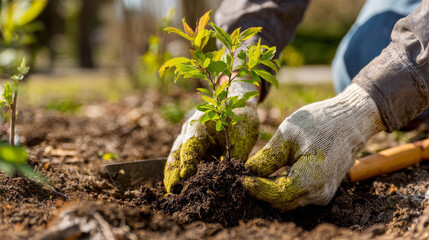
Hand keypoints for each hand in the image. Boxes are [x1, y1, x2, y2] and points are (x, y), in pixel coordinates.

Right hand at [164, 82, 259, 192]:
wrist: (240, 104)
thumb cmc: (241, 120)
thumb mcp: (243, 139)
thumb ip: (235, 159)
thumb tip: (232, 181)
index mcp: (201, 125)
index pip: (191, 147)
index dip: (188, 162)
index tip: (186, 175)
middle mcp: (189, 131)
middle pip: (177, 153)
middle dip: (173, 172)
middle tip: (172, 191)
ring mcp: (188, 137)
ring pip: (176, 157)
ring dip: (174, 174)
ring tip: (173, 192)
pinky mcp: (191, 145)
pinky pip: (183, 158)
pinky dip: (181, 171)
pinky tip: (181, 186)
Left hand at [242, 84, 385, 210]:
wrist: (352, 120)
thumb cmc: (320, 123)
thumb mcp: (288, 135)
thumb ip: (267, 158)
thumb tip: (247, 171)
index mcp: (311, 180)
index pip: (275, 194)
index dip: (255, 187)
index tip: (238, 178)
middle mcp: (319, 194)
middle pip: (280, 201)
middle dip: (259, 190)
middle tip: (241, 176)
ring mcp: (323, 195)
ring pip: (287, 200)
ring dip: (269, 191)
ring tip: (252, 175)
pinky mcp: (322, 190)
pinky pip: (296, 195)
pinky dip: (281, 189)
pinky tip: (269, 175)